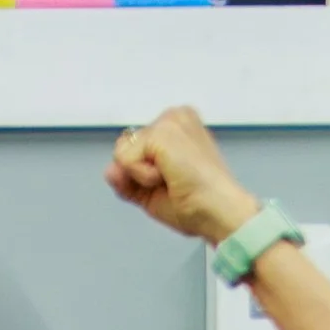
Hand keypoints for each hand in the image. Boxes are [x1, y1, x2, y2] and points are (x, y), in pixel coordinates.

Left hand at [105, 106, 258, 246]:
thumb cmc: (199, 204)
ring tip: (174, 178)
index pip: (134, 147)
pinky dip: (142, 177)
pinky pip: (125, 160)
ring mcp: (168, 122)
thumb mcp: (151, 192)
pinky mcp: (162, 133)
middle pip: (124, 147)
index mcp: (178, 126)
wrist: (219, 212)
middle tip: (174, 182)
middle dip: (139, 173)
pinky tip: (170, 177)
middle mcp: (174, 117)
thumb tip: (109, 169)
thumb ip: (126, 179)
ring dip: (142, 176)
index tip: (173, 181)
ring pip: (122, 153)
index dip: (141, 173)